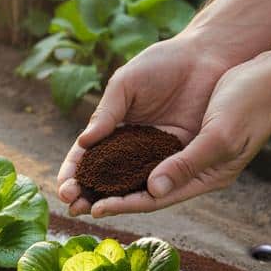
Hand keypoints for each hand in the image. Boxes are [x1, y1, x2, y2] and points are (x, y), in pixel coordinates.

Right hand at [57, 35, 231, 216]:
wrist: (206, 58)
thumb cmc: (162, 64)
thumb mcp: (126, 84)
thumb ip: (107, 113)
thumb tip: (84, 143)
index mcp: (112, 128)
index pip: (87, 157)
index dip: (74, 174)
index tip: (64, 189)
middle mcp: (131, 147)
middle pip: (104, 178)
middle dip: (86, 194)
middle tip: (74, 208)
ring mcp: (156, 155)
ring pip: (130, 185)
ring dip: (111, 201)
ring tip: (94, 212)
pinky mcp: (181, 158)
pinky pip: (162, 179)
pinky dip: (146, 193)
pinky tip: (130, 204)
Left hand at [81, 50, 270, 215]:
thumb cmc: (250, 102)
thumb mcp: (218, 135)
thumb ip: (186, 164)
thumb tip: (152, 190)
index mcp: (206, 177)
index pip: (156, 198)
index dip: (124, 204)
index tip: (92, 209)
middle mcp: (193, 169)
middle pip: (142, 189)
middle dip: (109, 196)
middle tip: (73, 204)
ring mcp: (187, 150)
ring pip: (140, 169)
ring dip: (110, 177)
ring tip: (78, 185)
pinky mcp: (182, 131)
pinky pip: (145, 146)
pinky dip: (122, 152)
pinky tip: (99, 153)